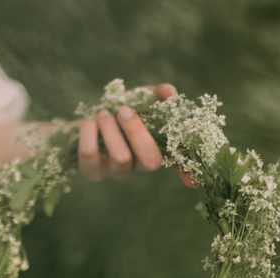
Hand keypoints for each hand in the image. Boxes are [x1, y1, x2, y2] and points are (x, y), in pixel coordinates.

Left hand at [77, 83, 196, 187]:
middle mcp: (138, 165)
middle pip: (150, 162)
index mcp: (154, 148)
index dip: (186, 172)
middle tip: (123, 110)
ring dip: (110, 128)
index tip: (194, 182)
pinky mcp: (92, 172)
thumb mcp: (139, 99)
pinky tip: (89, 123)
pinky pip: (90, 155)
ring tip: (103, 114)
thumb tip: (169, 93)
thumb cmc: (118, 110)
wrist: (85, 119)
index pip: (177, 165)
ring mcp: (115, 172)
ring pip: (120, 158)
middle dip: (137, 131)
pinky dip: (89, 132)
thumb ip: (156, 96)